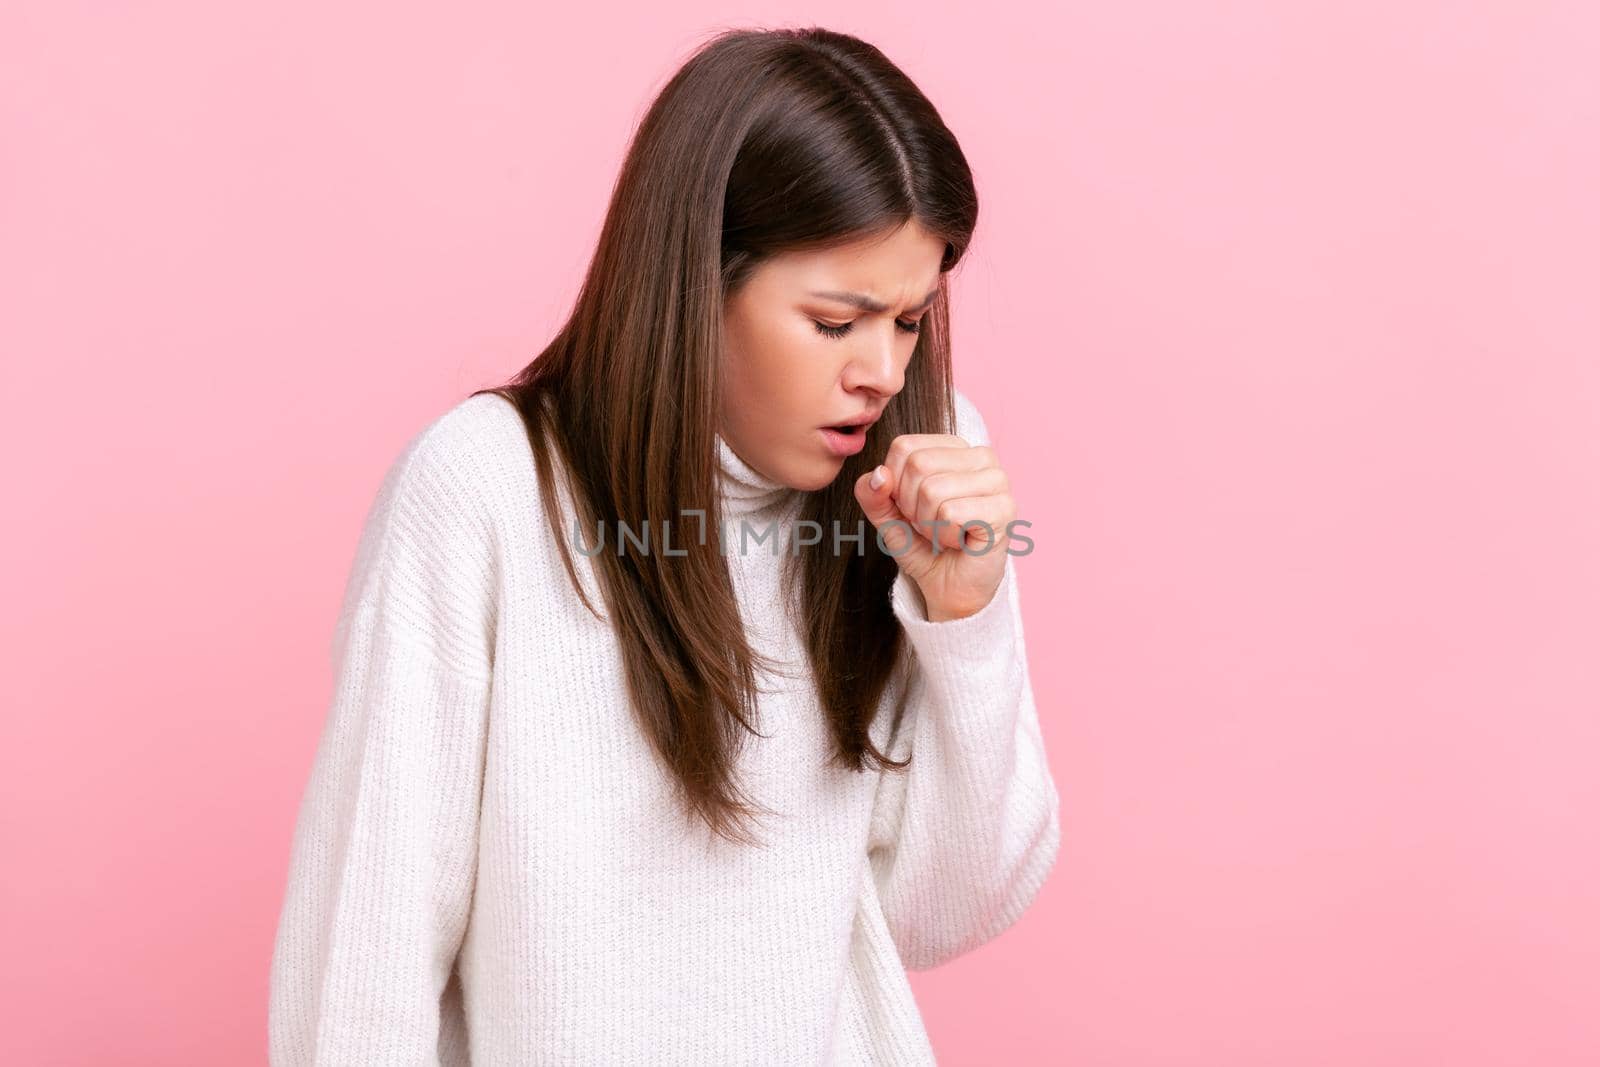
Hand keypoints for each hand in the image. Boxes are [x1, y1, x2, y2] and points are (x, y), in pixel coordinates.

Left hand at [853, 433, 1014, 620]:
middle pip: (918, 465)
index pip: (904, 447)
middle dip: (912, 506)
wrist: (949, 589)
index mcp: (953, 448)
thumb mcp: (887, 517)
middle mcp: (981, 456)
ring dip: (929, 524)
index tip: (914, 508)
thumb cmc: (924, 547)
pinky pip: (951, 513)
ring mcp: (998, 481)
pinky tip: (961, 542)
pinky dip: (945, 535)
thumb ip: (873, 493)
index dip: (895, 485)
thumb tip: (878, 474)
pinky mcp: (1005, 509)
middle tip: (932, 525)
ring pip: (933, 490)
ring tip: (946, 534)